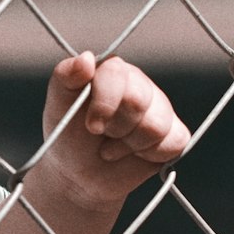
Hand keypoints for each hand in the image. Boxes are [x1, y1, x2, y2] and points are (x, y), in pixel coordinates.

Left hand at [40, 51, 189, 212]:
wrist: (78, 175)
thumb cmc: (67, 135)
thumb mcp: (58, 104)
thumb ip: (65, 76)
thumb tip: (86, 59)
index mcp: (113, 71)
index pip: (118, 74)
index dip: (104, 104)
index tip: (91, 126)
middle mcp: (140, 84)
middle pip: (138, 102)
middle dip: (114, 128)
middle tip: (101, 135)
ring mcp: (161, 109)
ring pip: (156, 125)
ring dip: (128, 145)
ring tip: (113, 146)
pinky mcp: (174, 134)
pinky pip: (174, 142)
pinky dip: (149, 155)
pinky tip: (134, 154)